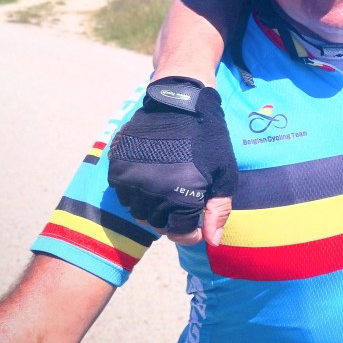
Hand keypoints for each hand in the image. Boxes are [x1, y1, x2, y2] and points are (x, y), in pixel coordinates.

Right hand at [107, 77, 238, 245]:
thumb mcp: (224, 173)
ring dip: (153, 207)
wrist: (181, 101)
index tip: (195, 227)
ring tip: (169, 190)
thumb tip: (212, 242)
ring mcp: (131, 177)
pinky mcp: (117, 164)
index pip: (178, 232)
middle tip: (183, 204)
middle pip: (157, 223)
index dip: (189, 232)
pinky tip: (153, 178)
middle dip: (172, 219)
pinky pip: (124, 193)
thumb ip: (218, 210)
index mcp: (180, 194)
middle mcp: (152, 190)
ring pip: (138, 210)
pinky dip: (137, 192)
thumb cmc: (209, 138)